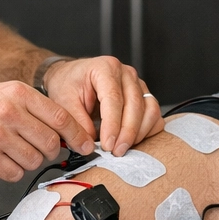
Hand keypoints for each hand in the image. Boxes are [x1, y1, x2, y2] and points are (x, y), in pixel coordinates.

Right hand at [0, 82, 92, 181]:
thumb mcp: (6, 94)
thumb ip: (36, 110)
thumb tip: (70, 132)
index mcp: (18, 93)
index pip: (61, 116)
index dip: (78, 135)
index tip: (85, 145)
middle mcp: (8, 112)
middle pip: (50, 143)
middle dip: (49, 151)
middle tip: (38, 148)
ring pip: (34, 160)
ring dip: (28, 161)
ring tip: (12, 151)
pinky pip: (15, 173)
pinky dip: (12, 171)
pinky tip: (0, 159)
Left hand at [42, 55, 162, 157]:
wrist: (72, 77)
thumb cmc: (69, 84)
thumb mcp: (64, 101)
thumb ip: (77, 122)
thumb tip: (90, 144)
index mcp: (105, 68)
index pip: (114, 99)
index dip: (113, 125)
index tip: (107, 144)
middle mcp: (126, 74)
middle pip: (135, 105)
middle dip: (127, 133)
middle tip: (116, 151)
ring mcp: (138, 84)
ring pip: (150, 110)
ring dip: (139, 133)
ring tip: (122, 147)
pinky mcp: (144, 96)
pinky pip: (154, 115)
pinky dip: (147, 130)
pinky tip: (132, 141)